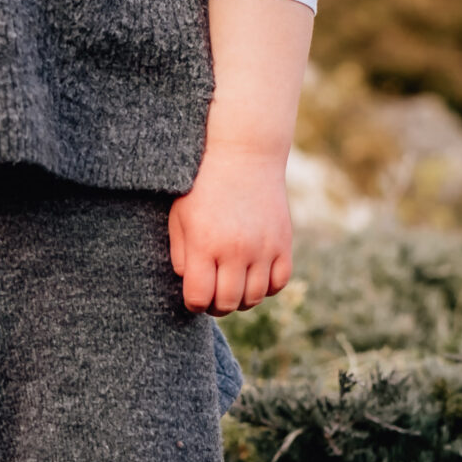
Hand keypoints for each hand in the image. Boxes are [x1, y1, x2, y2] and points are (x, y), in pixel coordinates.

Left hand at [167, 142, 293, 314]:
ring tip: (232, 285)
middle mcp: (235, 250)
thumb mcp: (179, 217)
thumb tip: (191, 287)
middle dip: (216, 306)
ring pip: (254, 298)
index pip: (199, 297)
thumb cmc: (202, 186)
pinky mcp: (283, 243)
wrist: (243, 155)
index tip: (193, 295)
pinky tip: (254, 276)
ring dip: (240, 299)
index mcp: (204, 244)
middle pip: (227, 303)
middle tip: (212, 295)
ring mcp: (263, 248)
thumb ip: (180, 256)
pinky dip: (266, 287)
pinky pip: (278, 283)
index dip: (193, 303)